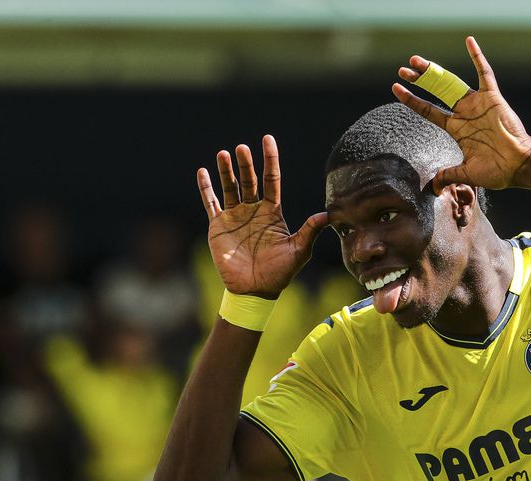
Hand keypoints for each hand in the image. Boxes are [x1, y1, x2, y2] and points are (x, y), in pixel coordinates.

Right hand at [197, 136, 327, 297]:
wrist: (254, 291)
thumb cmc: (279, 273)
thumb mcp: (299, 251)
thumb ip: (310, 231)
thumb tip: (328, 215)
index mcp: (272, 212)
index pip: (272, 180)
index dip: (270, 160)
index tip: (267, 140)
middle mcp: (253, 210)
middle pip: (249, 180)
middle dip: (246, 164)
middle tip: (242, 148)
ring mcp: (235, 216)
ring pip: (229, 187)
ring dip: (226, 171)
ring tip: (224, 154)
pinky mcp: (218, 226)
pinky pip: (211, 203)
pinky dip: (206, 188)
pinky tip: (203, 172)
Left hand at [392, 36, 530, 190]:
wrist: (519, 165)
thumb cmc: (497, 171)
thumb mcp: (466, 174)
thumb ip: (448, 175)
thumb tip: (432, 188)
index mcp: (456, 128)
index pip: (428, 110)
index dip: (411, 100)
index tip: (395, 88)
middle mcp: (464, 113)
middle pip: (435, 91)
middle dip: (419, 80)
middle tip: (403, 70)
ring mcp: (477, 103)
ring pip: (451, 81)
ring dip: (433, 70)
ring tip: (415, 61)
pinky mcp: (492, 98)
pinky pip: (484, 73)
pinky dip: (477, 56)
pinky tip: (468, 41)